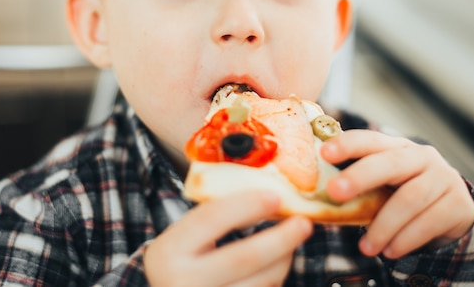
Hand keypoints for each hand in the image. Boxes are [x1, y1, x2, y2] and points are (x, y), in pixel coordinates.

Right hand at [144, 190, 312, 286]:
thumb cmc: (179, 261)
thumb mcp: (183, 238)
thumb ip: (215, 218)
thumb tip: (267, 197)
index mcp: (170, 252)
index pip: (212, 218)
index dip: (248, 204)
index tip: (276, 195)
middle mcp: (184, 282)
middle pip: (245, 257)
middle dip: (281, 237)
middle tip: (303, 222)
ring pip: (261, 281)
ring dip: (283, 259)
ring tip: (289, 242)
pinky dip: (274, 278)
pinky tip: (274, 265)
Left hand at [321, 130, 473, 258]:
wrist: (452, 212)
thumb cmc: (402, 195)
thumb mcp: (382, 184)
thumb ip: (357, 182)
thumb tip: (314, 196)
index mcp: (396, 147)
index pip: (370, 139)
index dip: (348, 143)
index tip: (324, 153)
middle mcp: (421, 156)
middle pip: (389, 163)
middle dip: (360, 177)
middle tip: (335, 192)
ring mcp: (443, 178)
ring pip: (410, 198)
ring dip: (384, 225)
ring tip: (366, 248)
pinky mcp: (458, 204)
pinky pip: (430, 221)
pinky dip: (406, 239)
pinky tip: (390, 251)